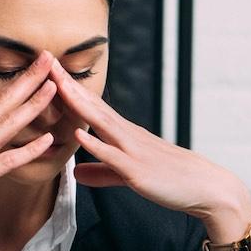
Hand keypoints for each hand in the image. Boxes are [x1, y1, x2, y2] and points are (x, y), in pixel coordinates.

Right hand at [0, 52, 59, 250]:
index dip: (15, 82)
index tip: (31, 67)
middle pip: (3, 101)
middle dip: (29, 79)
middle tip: (49, 58)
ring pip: (8, 123)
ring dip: (33, 104)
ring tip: (54, 86)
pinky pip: (7, 160)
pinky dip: (28, 149)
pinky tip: (47, 139)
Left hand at [48, 57, 250, 243]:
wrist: (206, 188)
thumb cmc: (170, 180)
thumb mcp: (129, 175)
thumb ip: (101, 172)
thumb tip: (75, 172)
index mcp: (124, 134)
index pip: (92, 106)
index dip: (69, 89)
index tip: (48, 71)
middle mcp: (127, 135)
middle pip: (92, 105)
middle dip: (68, 85)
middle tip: (45, 62)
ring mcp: (132, 150)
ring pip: (101, 123)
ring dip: (78, 103)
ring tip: (57, 85)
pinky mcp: (137, 170)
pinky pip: (113, 156)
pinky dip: (94, 144)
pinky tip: (78, 134)